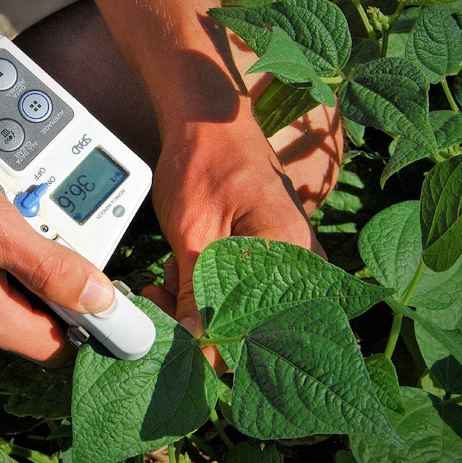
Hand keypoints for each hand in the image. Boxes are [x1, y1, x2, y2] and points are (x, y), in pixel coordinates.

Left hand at [143, 110, 324, 371]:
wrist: (205, 119)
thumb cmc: (206, 160)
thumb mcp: (194, 231)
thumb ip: (197, 292)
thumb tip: (194, 343)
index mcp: (294, 256)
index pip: (258, 327)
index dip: (212, 340)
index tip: (173, 336)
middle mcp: (300, 261)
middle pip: (248, 318)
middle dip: (199, 314)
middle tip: (162, 296)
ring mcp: (283, 255)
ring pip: (235, 302)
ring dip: (196, 295)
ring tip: (169, 269)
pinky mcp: (264, 249)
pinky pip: (233, 282)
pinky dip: (203, 278)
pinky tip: (181, 263)